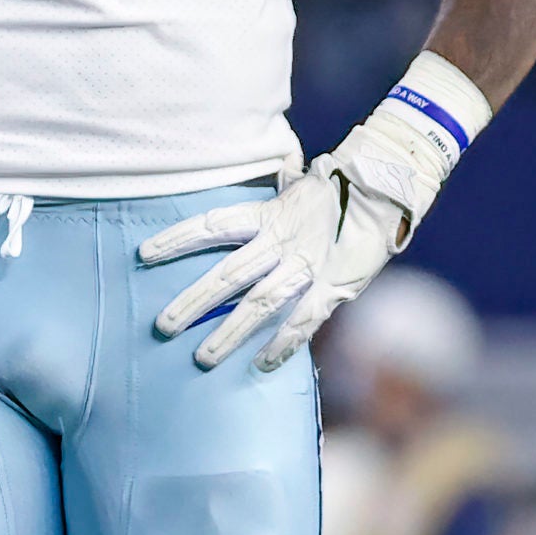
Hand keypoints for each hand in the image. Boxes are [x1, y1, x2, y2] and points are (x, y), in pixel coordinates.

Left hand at [140, 116, 441, 371]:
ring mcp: (307, 266)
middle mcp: (281, 241)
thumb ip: (280, 184)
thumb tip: (272, 167)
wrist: (390, 188)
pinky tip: (263, 366)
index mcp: (268, 214)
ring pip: (260, 304)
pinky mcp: (335, 287)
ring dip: (229, 332)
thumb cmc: (342, 186)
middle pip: (228, 275)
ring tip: (201, 358)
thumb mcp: (301, 183)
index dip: (178, 239)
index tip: (145, 254)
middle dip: (193, 302)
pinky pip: (304, 320)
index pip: (212, 225)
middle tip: (162, 326)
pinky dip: (284, 344)